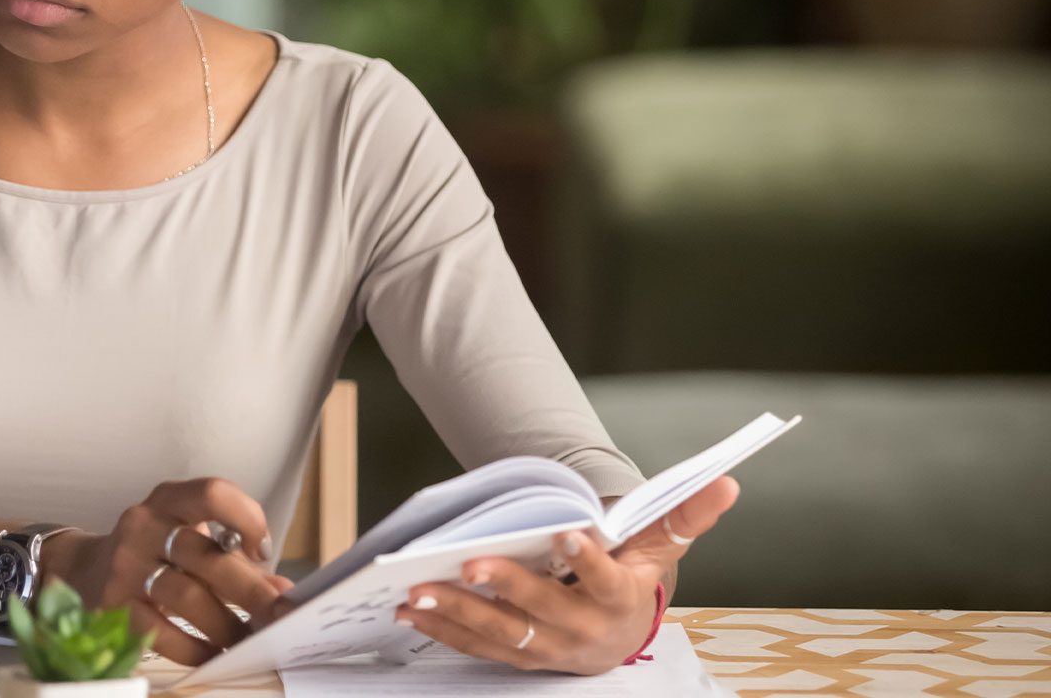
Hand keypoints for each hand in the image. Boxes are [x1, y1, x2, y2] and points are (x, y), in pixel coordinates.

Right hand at [45, 477, 292, 665]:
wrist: (82, 570)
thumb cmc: (152, 553)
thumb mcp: (188, 540)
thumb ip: (234, 559)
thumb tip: (281, 590)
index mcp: (168, 500)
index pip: (212, 493)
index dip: (246, 518)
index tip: (262, 552)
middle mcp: (144, 525)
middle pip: (206, 555)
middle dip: (250, 590)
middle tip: (278, 615)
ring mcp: (125, 565)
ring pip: (186, 597)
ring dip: (225, 624)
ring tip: (247, 641)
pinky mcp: (114, 604)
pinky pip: (161, 632)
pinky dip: (194, 648)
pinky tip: (212, 654)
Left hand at [393, 475, 739, 674]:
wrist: (620, 635)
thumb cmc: (634, 578)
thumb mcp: (659, 548)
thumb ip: (684, 515)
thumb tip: (727, 481)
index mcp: (620, 600)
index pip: (606, 580)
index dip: (589, 559)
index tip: (568, 533)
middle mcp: (583, 631)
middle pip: (541, 610)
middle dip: (504, 587)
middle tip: (468, 564)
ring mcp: (547, 648)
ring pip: (501, 633)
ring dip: (458, 613)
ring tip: (419, 591)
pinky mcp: (518, 656)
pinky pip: (476, 647)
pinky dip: (442, 630)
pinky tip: (410, 611)